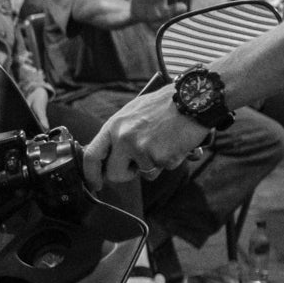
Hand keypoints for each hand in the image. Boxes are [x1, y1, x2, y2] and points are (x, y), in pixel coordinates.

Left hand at [82, 88, 205, 186]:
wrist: (192, 99)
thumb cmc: (166, 105)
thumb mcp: (133, 113)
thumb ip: (120, 134)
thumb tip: (111, 156)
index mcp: (114, 125)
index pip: (92, 155)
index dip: (91, 173)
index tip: (95, 183)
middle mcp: (123, 137)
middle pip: (114, 174)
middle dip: (127, 174)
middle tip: (139, 165)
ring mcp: (140, 148)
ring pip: (144, 174)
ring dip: (155, 165)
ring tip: (164, 142)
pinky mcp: (158, 157)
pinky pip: (163, 169)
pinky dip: (171, 161)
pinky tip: (175, 143)